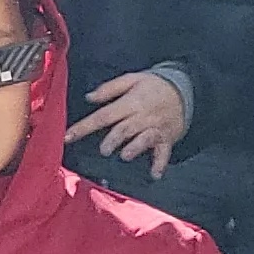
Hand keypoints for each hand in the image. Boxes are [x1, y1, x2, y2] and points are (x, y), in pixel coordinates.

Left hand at [74, 70, 189, 177]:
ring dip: (135, 148)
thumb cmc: (153, 85)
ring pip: (144, 139)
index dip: (84, 127)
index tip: (67, 137)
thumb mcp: (132, 79)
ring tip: (125, 156)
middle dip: (114, 139)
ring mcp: (155, 128)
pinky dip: (160, 163)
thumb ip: (109, 88)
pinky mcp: (167, 138)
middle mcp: (142, 117)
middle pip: (124, 129)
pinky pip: (164, 151)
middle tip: (104, 150)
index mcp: (130, 103)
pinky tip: (154, 174)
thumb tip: (88, 97)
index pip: (103, 116)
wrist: (186, 88)